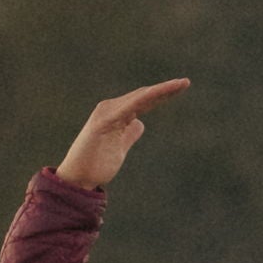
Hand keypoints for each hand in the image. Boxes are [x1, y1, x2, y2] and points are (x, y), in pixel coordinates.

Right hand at [55, 77, 192, 190]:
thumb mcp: (120, 147)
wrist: (77, 180)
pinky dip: (145, 99)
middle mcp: (111, 108)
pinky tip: (161, 93)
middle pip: (143, 95)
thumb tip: (139, 122)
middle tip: (186, 82)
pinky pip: (130, 107)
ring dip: (160, 90)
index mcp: (116, 114)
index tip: (181, 87)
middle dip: (165, 89)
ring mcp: (107, 113)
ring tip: (179, 85)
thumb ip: (129, 133)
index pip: (143, 101)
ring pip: (139, 98)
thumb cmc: (96, 165)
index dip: (162, 94)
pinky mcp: (104, 121)